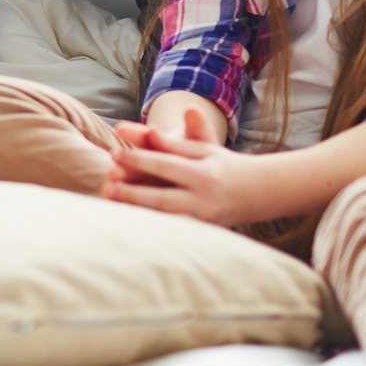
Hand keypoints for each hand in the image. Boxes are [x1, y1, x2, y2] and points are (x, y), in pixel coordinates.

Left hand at [103, 113, 271, 227]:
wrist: (259, 193)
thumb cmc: (224, 165)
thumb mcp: (206, 148)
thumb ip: (177, 143)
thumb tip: (152, 131)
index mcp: (204, 174)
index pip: (165, 165)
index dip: (139, 159)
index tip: (114, 153)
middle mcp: (202, 200)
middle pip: (161, 197)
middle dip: (132, 193)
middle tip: (107, 186)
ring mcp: (201, 221)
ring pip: (163, 218)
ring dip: (136, 212)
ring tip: (112, 204)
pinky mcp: (199, 234)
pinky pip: (170, 230)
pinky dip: (150, 227)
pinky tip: (129, 222)